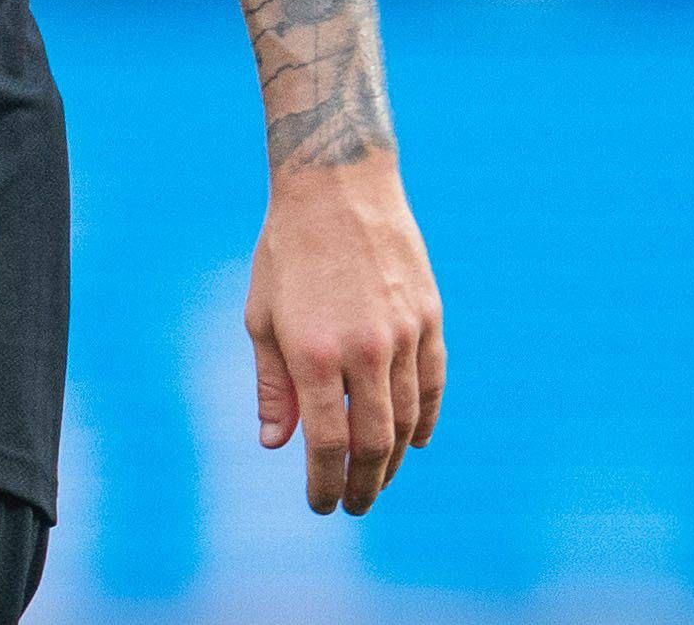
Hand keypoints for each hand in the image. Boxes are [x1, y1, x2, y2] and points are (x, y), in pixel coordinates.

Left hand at [249, 155, 444, 513]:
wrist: (337, 188)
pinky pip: (432, 386)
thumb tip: (276, 444)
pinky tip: (414, 442)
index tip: (321, 505)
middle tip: (354, 505)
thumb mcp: (261, 316)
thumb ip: (272, 385)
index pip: (327, 443)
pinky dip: (425, 421)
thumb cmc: (287, 253)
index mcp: (313, 353)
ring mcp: (403, 336)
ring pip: (407, 420)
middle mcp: (364, 350)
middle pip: (374, 443)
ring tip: (378, 481)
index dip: (326, 483)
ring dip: (394, 461)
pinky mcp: (430, 320)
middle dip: (364, 484)